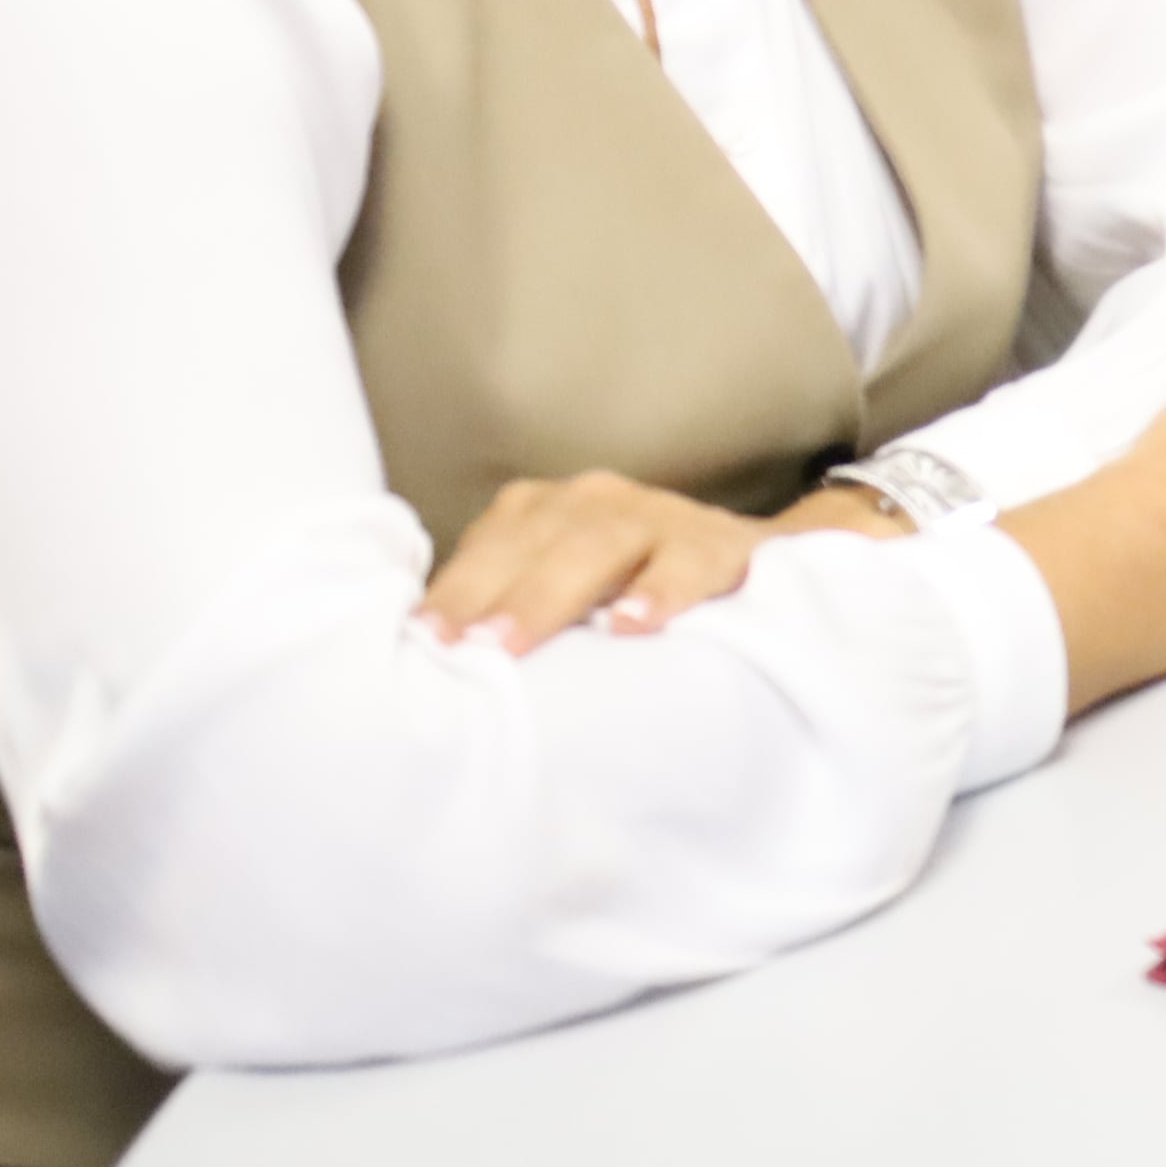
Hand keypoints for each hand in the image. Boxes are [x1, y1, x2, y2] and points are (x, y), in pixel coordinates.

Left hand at [416, 472, 780, 649]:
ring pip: (599, 544)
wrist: (746, 559)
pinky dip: (661, 590)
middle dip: (492, 595)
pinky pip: (688, 563)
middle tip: (460, 649)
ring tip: (512, 644)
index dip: (454, 591)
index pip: (490, 545)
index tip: (419, 640)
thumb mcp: (561, 586)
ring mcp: (657, 516)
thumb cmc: (625, 589)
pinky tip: (634, 624)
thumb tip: (426, 665)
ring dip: (551, 595)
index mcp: (545, 510)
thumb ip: (505, 607)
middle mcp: (595, 501)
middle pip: (536, 541)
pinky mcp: (716, 544)